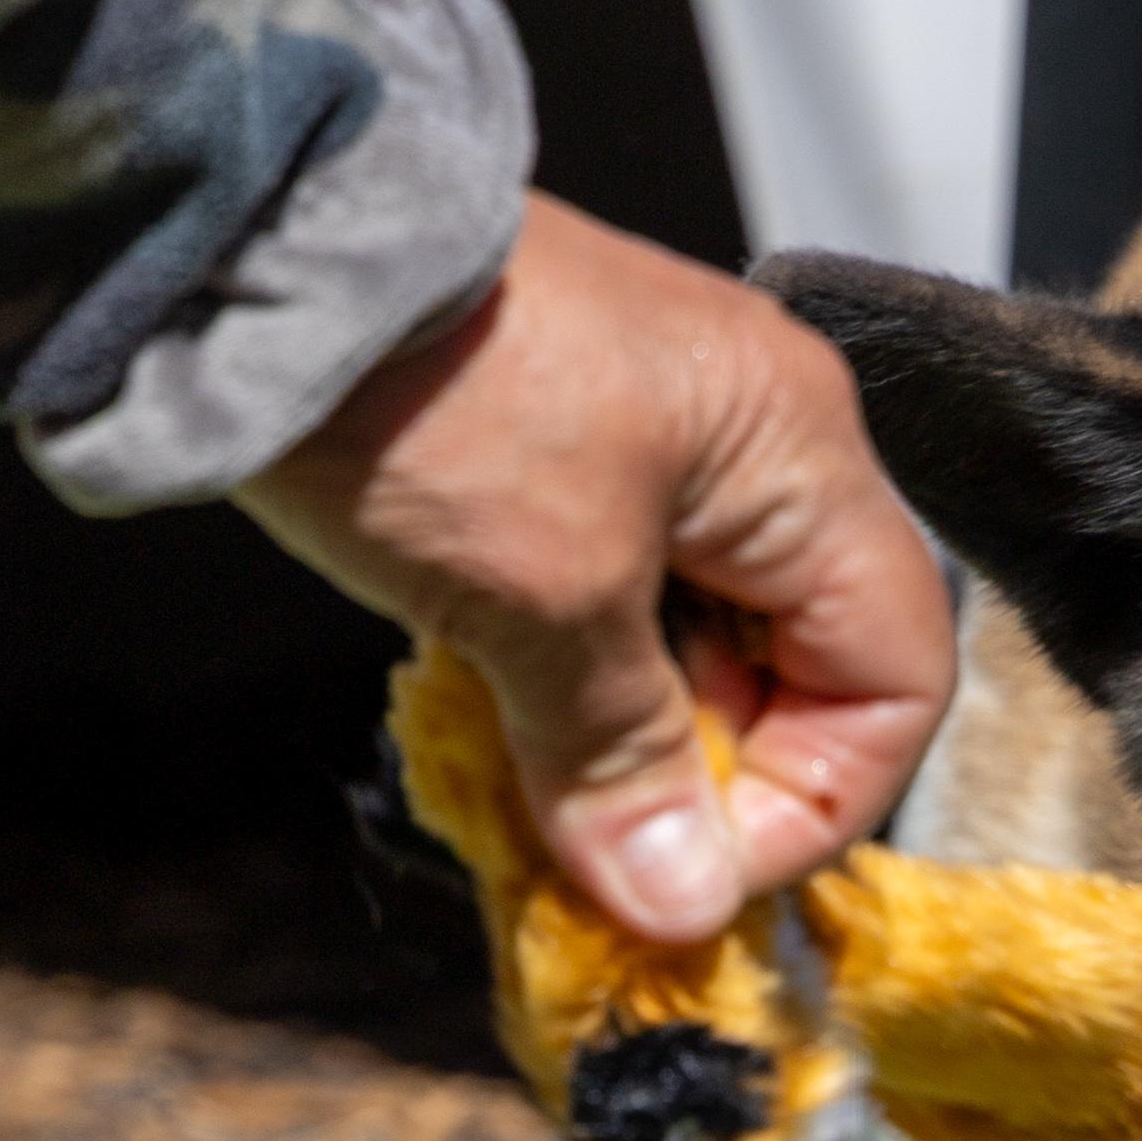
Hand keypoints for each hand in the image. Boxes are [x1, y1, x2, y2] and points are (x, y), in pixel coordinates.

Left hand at [242, 194, 954, 941]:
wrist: (245, 237)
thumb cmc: (425, 388)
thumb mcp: (541, 598)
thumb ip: (623, 757)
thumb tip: (679, 903)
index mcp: (800, 453)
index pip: (896, 675)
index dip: (817, 800)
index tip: (694, 871)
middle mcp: (753, 437)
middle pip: (799, 666)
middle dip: (708, 779)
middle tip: (602, 851)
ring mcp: (651, 434)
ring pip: (692, 643)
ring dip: (624, 739)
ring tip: (535, 794)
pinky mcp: (553, 444)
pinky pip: (606, 598)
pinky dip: (562, 677)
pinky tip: (495, 717)